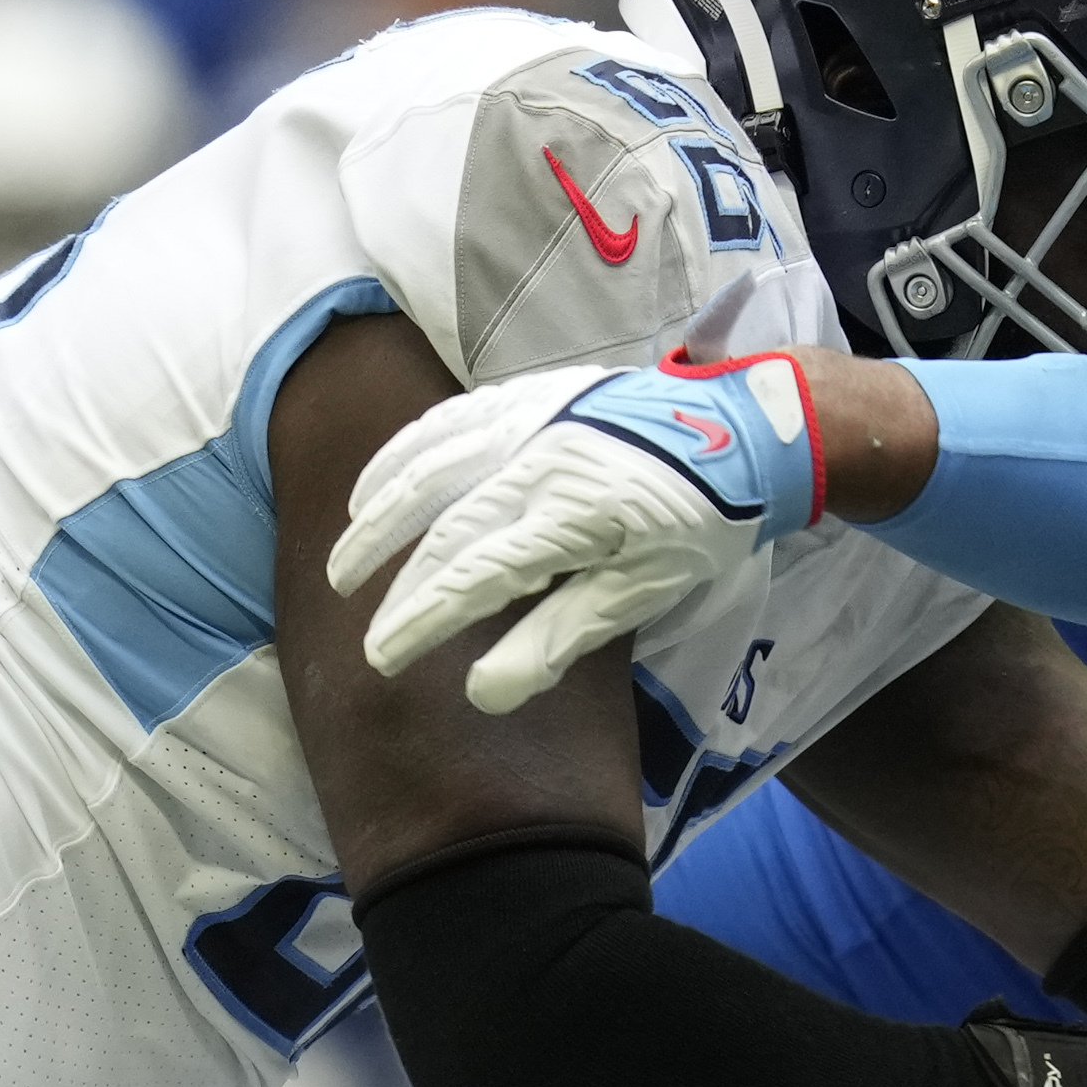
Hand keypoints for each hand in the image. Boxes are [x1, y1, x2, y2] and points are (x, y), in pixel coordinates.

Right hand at [328, 351, 826, 716]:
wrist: (741, 430)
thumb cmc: (696, 521)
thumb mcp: (642, 592)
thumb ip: (558, 639)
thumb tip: (484, 693)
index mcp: (570, 515)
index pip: (470, 576)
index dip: (418, 621)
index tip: (380, 659)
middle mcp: (538, 459)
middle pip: (439, 523)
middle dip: (388, 576)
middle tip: (353, 621)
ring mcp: (528, 418)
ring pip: (429, 463)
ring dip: (379, 511)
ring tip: (346, 554)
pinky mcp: (528, 394)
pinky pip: (448, 421)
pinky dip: (404, 453)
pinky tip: (382, 482)